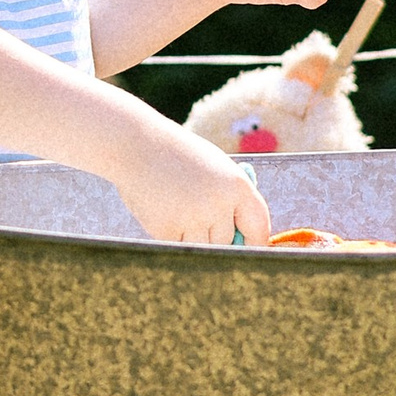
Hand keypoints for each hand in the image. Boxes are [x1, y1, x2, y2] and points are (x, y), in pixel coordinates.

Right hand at [105, 109, 271, 246]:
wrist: (137, 144)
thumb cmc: (180, 157)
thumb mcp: (217, 168)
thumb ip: (233, 200)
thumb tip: (243, 241)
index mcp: (237, 185)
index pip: (259, 227)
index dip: (256, 243)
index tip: (250, 251)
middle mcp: (218, 203)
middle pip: (227, 242)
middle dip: (214, 236)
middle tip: (195, 211)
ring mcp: (191, 218)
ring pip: (202, 248)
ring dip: (192, 237)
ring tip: (177, 206)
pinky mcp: (166, 229)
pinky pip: (177, 246)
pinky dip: (171, 234)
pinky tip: (162, 209)